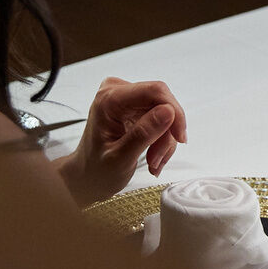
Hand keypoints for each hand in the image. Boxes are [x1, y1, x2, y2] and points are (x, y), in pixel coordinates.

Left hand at [55, 77, 187, 205]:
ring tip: (153, 162)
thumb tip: (169, 112)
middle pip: (163, 102)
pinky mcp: (135, 108)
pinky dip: (162, 141)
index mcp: (109, 99)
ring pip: (166, 114)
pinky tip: (152, 156)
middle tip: (158, 159)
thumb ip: (144, 133)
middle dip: (166, 134)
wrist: (87, 178)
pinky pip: (162, 120)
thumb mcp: (120, 158)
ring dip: (164, 141)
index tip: (179, 137)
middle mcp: (117, 92)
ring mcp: (127, 99)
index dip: (174, 112)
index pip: (154, 91)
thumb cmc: (96, 171)